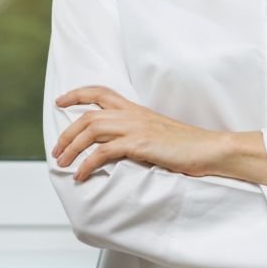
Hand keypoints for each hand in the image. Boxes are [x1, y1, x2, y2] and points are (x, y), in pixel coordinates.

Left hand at [51, 86, 223, 181]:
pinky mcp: (140, 144)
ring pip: (92, 130)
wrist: (209, 148)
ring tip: (62, 164)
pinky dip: (87, 164)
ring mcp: (137, 128)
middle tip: (56, 150)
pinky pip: (104, 152)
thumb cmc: (186, 145)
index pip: (101, 92)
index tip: (60, 100)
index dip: (77, 94)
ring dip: (72, 148)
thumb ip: (137, 133)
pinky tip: (81, 175)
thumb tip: (118, 145)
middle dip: (67, 133)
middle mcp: (133, 114)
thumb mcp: (157, 132)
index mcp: (136, 109)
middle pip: (88, 115)